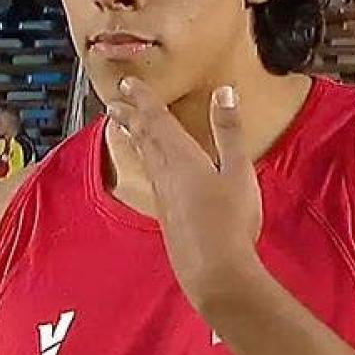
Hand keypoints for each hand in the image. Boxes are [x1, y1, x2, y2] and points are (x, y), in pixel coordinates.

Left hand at [105, 78, 262, 313]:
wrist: (214, 270)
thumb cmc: (230, 219)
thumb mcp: (238, 170)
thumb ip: (229, 131)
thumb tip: (224, 92)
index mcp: (181, 156)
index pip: (156, 119)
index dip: (142, 99)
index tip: (128, 83)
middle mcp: (165, 173)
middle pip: (143, 137)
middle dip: (131, 115)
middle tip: (115, 100)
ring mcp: (163, 195)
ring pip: (144, 156)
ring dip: (134, 135)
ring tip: (124, 125)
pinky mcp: (166, 213)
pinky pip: (150, 174)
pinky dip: (144, 157)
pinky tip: (152, 166)